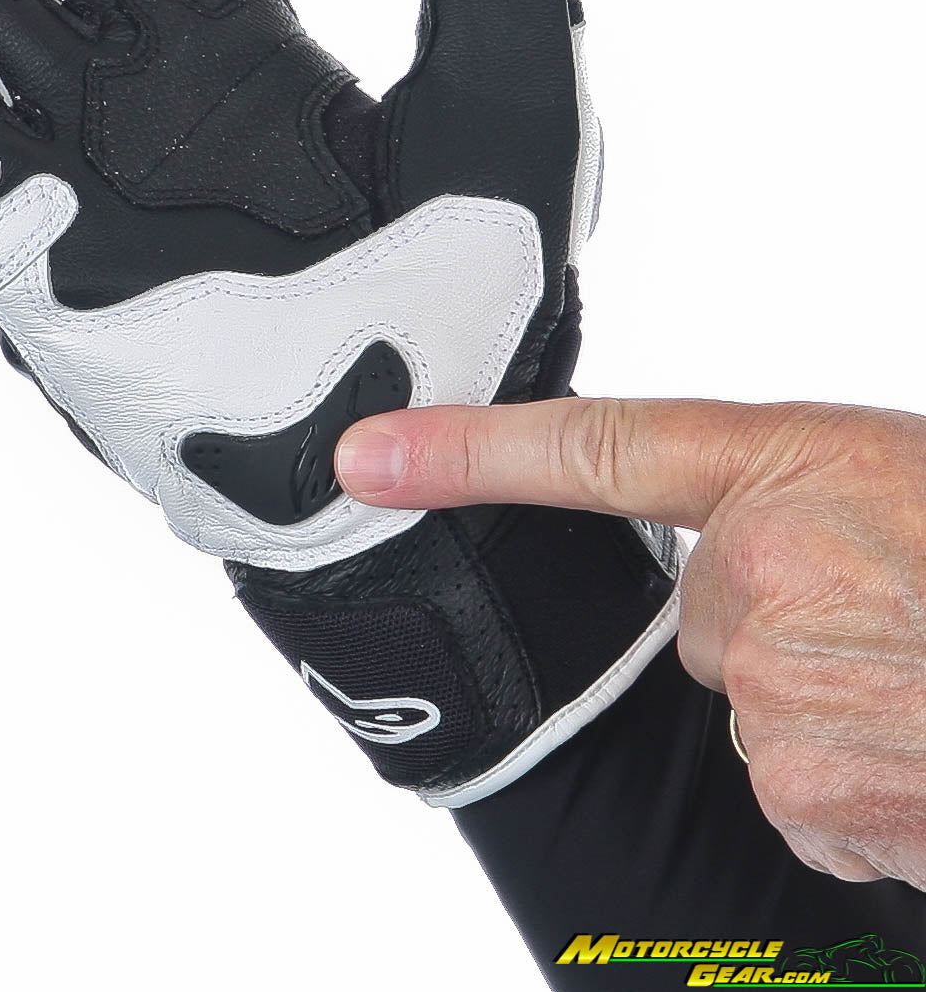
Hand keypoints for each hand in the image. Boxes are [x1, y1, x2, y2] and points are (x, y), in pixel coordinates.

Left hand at [336, 398, 925, 888]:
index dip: (464, 450)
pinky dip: (849, 764)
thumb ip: (796, 508)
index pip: (589, 446)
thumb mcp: (899, 483)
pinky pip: (794, 773)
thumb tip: (729, 562)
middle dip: (772, 614)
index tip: (365, 457)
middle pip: (702, 613)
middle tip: (885, 606)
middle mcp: (766, 578)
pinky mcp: (812, 791)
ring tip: (921, 668)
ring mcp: (783, 695)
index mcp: (793, 469)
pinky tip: (918, 733)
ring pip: (752, 695)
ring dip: (824, 692)